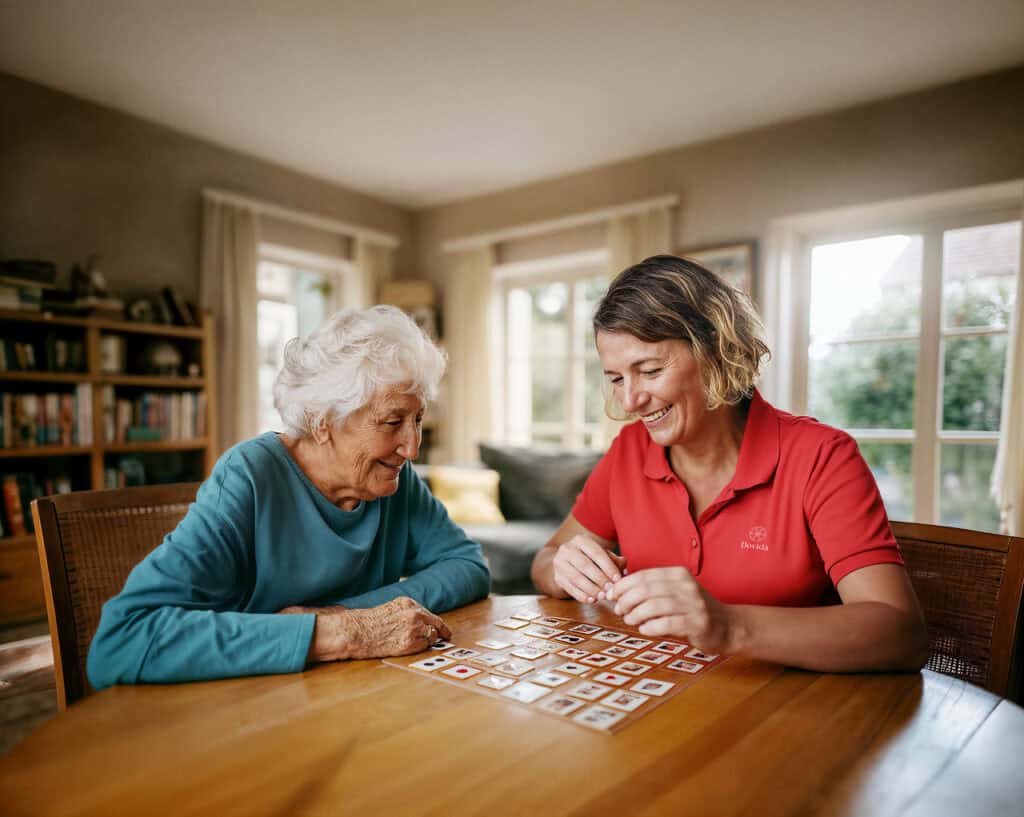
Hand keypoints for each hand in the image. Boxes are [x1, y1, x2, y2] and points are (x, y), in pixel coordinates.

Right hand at [281, 597, 451, 662]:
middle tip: (446, 638)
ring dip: (427, 641)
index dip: (439, 624)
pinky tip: (407, 648)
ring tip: (413, 644)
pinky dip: (420, 649)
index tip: (446, 631)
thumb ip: (408, 613)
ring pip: (431, 637)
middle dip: (441, 632)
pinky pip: (423, 647)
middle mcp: (414, 613)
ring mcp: (414, 628)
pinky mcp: (411, 643)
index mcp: (409, 603)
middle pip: (436, 624)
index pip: (430, 614)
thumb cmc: (369, 623)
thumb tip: (423, 623)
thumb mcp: (391, 609)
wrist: (357, 632)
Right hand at [552, 535, 627, 603]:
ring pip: (576, 578)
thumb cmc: (590, 559)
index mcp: (580, 540)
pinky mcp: (557, 577)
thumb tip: (623, 567)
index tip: (617, 579)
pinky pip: (570, 588)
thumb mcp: (601, 556)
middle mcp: (567, 549)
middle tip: (610, 590)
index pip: (596, 552)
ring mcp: (559, 563)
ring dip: (591, 589)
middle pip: (585, 565)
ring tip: (602, 596)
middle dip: (600, 579)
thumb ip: (613, 560)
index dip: (608, 566)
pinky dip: (582, 595)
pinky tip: (591, 600)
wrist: (566, 564)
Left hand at [606, 567, 734, 653]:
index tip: (612, 595)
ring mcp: (693, 604)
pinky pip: (666, 623)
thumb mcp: (675, 593)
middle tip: (619, 610)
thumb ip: (652, 591)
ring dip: (636, 614)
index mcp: (678, 574)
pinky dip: (650, 627)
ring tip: (629, 620)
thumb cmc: (693, 610)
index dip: (623, 585)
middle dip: (626, 600)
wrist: (727, 626)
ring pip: (654, 606)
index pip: (644, 575)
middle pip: (646, 589)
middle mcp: (686, 585)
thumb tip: (619, 592)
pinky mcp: (697, 623)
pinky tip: (645, 629)